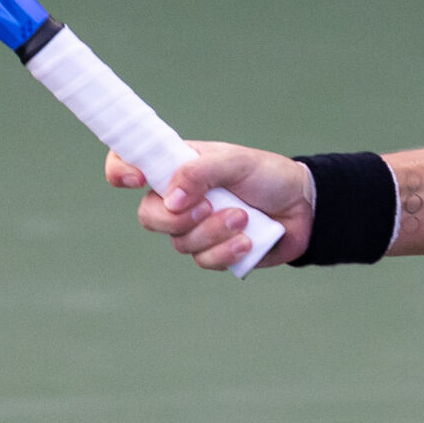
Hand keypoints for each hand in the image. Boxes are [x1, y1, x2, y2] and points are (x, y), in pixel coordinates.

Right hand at [104, 142, 316, 270]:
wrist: (303, 207)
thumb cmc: (268, 175)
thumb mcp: (237, 162)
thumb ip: (202, 172)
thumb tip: (170, 198)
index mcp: (178, 167)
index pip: (131, 163)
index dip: (120, 171)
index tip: (136, 180)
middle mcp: (180, 199)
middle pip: (149, 217)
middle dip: (176, 218)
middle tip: (208, 207)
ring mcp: (195, 228)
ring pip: (181, 243)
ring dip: (214, 232)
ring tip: (245, 217)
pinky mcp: (213, 252)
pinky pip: (204, 261)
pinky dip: (227, 251)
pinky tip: (249, 240)